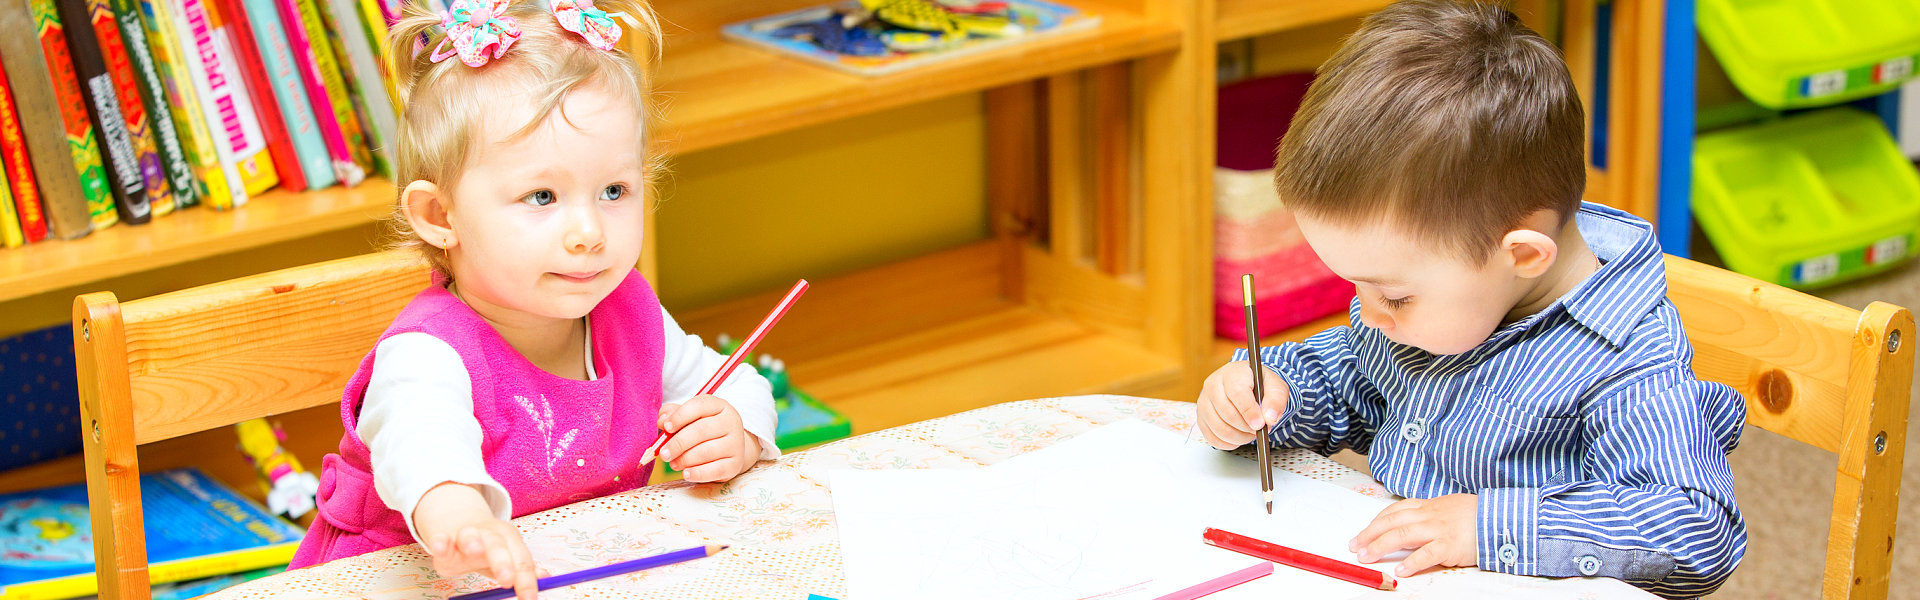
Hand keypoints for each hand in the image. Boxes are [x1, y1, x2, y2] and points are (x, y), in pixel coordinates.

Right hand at [413, 483, 538, 599]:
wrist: (460, 521)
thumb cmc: (488, 547)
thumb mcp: (508, 554)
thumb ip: (523, 566)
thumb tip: (547, 577)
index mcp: (509, 540)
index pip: (522, 560)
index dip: (527, 581)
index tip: (529, 599)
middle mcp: (489, 535)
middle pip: (498, 547)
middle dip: (503, 562)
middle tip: (507, 580)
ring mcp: (465, 534)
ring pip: (469, 537)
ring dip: (473, 543)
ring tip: (475, 552)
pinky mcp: (443, 538)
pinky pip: (440, 540)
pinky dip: (440, 542)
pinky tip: (439, 546)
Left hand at [658, 395, 763, 481]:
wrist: (730, 449)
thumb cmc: (704, 431)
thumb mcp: (690, 418)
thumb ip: (673, 415)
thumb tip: (662, 421)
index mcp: (719, 406)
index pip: (699, 405)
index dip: (680, 416)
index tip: (666, 427)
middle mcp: (731, 422)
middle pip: (702, 430)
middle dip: (678, 443)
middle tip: (663, 454)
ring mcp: (735, 444)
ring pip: (707, 451)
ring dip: (685, 459)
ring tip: (673, 464)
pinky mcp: (735, 464)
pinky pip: (715, 470)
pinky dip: (698, 474)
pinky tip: (686, 474)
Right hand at [1194, 361, 1288, 449]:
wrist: (1244, 384)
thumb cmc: (1258, 384)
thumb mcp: (1275, 386)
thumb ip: (1276, 400)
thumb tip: (1270, 418)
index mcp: (1232, 373)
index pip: (1236, 393)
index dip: (1249, 411)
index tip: (1260, 424)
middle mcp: (1213, 385)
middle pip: (1227, 413)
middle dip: (1246, 427)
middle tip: (1259, 429)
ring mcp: (1204, 402)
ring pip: (1219, 428)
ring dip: (1239, 437)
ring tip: (1250, 432)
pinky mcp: (1201, 418)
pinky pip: (1212, 438)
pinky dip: (1228, 443)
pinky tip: (1239, 436)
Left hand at [1349, 493, 1479, 576]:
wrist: (1499, 518)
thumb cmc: (1473, 515)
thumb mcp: (1445, 508)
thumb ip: (1425, 515)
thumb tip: (1404, 527)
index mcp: (1427, 506)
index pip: (1393, 512)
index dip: (1374, 523)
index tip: (1361, 535)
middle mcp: (1429, 515)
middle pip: (1391, 523)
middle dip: (1370, 535)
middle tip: (1355, 547)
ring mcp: (1438, 529)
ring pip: (1402, 535)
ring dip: (1381, 546)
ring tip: (1367, 557)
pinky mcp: (1450, 545)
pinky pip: (1427, 554)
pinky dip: (1412, 562)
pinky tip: (1401, 570)